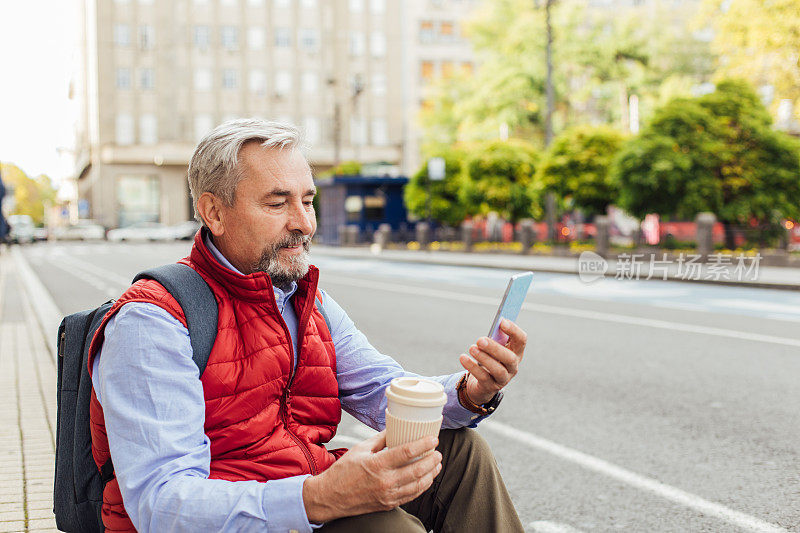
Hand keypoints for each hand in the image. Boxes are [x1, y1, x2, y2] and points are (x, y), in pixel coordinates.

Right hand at [302, 431, 441, 522]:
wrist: (330, 497)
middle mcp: (385, 481)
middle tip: (438, 452)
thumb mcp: (360, 449)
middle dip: (432, 460)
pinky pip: (411, 496)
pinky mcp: (388, 504)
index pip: (407, 452)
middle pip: (418, 470)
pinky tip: (426, 479)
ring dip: (431, 474)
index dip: (424, 444)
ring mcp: (388, 495)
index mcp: (378, 464)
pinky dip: (422, 487)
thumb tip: (394, 428)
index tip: (433, 439)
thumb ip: (380, 439)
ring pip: (418, 485)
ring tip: (437, 465)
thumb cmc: (343, 472)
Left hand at [459, 319, 526, 404]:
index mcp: (516, 352)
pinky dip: (473, 367)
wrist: (483, 383)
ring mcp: (504, 378)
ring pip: (498, 370)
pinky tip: (463, 358)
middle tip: (480, 340)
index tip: (501, 322)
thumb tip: (495, 325)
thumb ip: (496, 336)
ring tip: (472, 348)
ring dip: (484, 358)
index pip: (521, 340)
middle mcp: (513, 366)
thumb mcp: (494, 346)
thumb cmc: (490, 357)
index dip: (513, 330)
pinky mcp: (491, 387)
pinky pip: (483, 377)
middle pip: (510, 358)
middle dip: (495, 348)